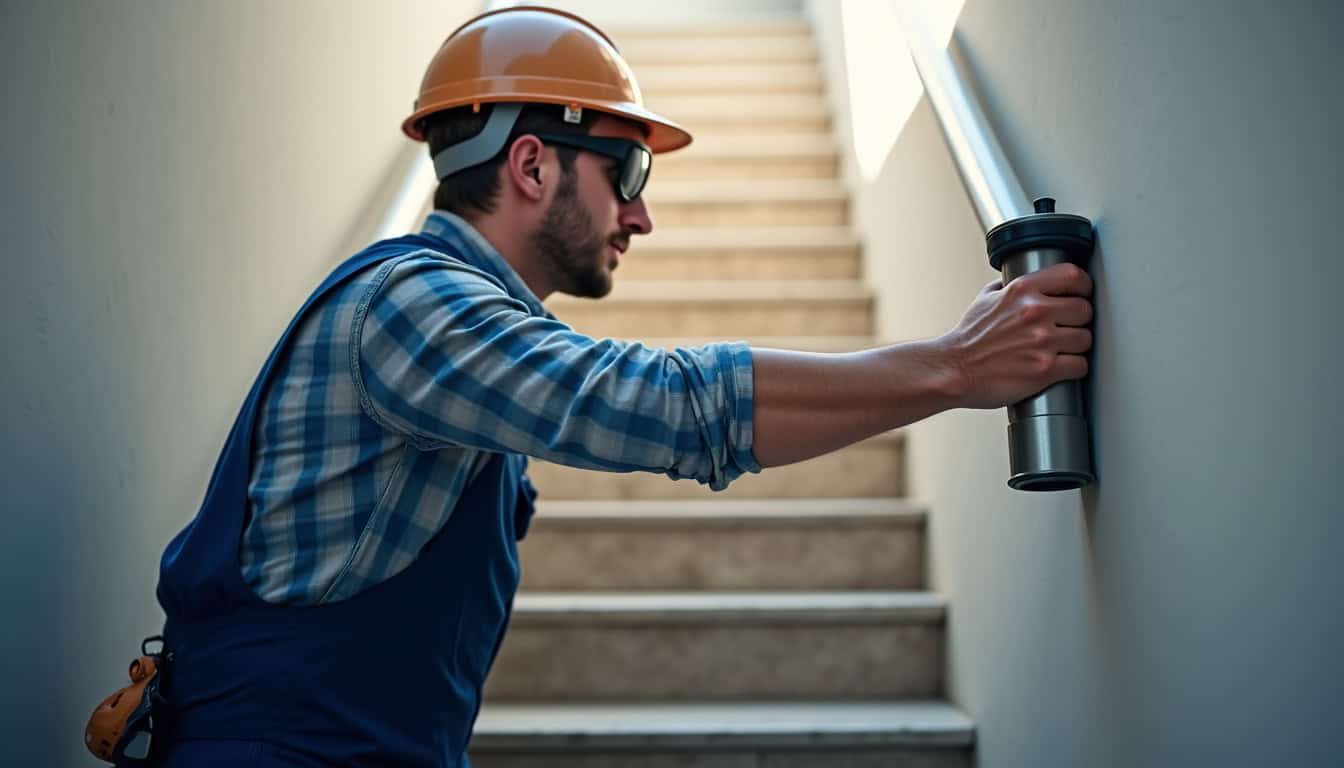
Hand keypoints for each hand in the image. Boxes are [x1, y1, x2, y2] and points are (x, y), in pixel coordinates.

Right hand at [937, 262, 1093, 408]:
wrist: (953, 370)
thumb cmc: (967, 340)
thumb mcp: (984, 299)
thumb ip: (1006, 286)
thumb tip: (1017, 280)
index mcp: (1021, 290)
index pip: (1073, 276)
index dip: (1083, 287)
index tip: (1080, 296)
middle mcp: (1034, 312)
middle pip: (1085, 309)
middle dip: (1079, 320)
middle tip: (1068, 328)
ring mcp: (1041, 341)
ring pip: (1085, 339)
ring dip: (1077, 346)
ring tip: (1062, 350)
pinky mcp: (1044, 369)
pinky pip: (1080, 365)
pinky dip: (1073, 368)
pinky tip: (1061, 368)